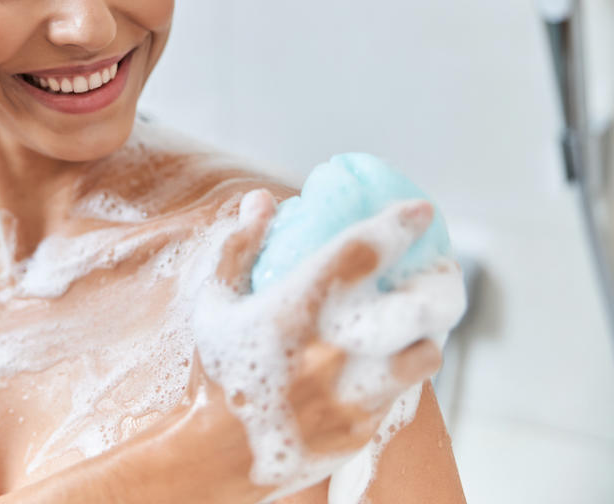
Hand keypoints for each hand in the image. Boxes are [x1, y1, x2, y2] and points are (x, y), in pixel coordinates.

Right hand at [190, 189, 466, 487]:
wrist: (217, 454)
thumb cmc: (214, 371)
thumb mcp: (213, 302)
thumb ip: (238, 247)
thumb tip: (262, 200)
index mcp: (294, 309)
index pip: (361, 252)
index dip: (397, 225)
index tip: (420, 212)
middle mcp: (332, 349)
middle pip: (418, 308)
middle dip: (441, 284)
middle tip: (442, 274)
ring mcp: (353, 393)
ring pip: (425, 353)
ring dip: (424, 335)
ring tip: (416, 325)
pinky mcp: (363, 427)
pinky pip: (404, 392)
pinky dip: (402, 372)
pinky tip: (387, 364)